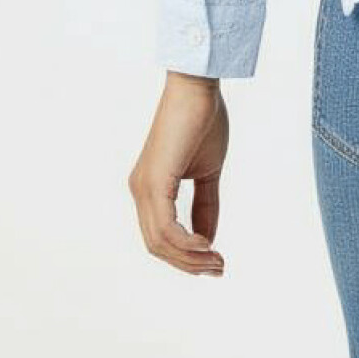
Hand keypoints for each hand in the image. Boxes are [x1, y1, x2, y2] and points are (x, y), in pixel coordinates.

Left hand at [128, 74, 229, 274]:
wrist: (197, 89)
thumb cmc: (202, 122)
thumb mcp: (207, 172)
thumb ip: (206, 204)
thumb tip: (209, 238)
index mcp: (149, 189)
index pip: (160, 237)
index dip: (185, 256)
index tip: (214, 263)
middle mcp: (139, 191)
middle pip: (157, 247)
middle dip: (188, 264)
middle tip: (218, 269)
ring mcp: (143, 188)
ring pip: (159, 243)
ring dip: (190, 257)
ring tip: (217, 261)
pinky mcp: (154, 182)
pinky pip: (166, 227)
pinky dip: (186, 242)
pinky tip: (206, 244)